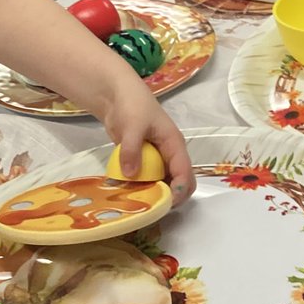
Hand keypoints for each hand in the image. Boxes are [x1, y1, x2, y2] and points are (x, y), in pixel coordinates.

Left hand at [101, 79, 195, 205]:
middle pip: (180, 182)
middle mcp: (170, 154)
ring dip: (156, 194)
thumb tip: (131, 174)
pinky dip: (143, 187)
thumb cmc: (132, 106)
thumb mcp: (132, 126)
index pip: (185, 172)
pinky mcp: (145, 161)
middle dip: (171, 196)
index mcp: (174, 145)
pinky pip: (149, 179)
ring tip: (141, 204)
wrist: (117, 97)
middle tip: (153, 207)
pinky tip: (131, 194)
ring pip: (164, 182)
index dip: (179, 189)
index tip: (166, 202)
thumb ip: (131, 149)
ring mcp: (158, 158)